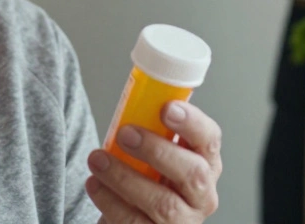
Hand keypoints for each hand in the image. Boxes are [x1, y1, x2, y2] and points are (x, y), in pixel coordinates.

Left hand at [86, 101, 221, 222]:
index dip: (193, 123)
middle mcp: (202, 196)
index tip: (167, 107)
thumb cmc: (146, 180)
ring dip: (125, 177)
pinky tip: (94, 184)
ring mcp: (183, 223)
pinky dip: (110, 201)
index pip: (209, 140)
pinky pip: (135, 223)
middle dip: (157, 150)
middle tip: (125, 134)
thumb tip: (133, 95)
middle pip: (193, 173)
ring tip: (97, 159)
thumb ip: (152, 132)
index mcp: (205, 165)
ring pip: (163, 204)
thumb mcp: (156, 155)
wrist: (136, 221)